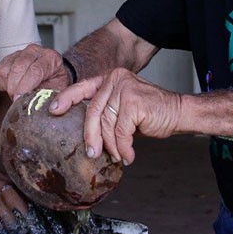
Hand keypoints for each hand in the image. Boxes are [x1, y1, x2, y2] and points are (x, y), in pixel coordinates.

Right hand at [0, 44, 71, 98]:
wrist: (47, 80)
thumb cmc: (52, 86)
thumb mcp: (57, 93)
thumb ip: (51, 97)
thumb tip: (48, 107)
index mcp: (50, 58)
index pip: (35, 70)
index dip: (25, 86)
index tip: (19, 99)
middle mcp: (34, 51)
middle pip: (18, 68)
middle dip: (14, 88)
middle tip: (16, 100)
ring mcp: (18, 53)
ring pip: (5, 71)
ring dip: (9, 87)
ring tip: (18, 93)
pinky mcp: (5, 59)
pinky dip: (2, 84)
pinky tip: (13, 86)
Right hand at [0, 162, 28, 233]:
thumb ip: (8, 186)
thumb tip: (17, 196)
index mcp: (11, 182)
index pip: (29, 196)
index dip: (31, 206)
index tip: (33, 212)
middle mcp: (7, 192)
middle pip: (24, 211)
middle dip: (24, 218)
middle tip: (24, 223)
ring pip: (11, 221)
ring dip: (11, 225)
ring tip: (11, 227)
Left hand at [49, 68, 182, 165]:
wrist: (179, 112)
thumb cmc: (150, 113)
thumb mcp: (123, 107)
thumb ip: (105, 112)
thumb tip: (84, 132)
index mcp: (110, 78)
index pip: (82, 87)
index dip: (66, 98)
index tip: (53, 110)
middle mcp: (115, 79)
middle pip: (92, 111)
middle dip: (91, 136)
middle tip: (92, 153)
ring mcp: (125, 88)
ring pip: (106, 125)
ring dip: (111, 146)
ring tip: (119, 155)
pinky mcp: (134, 102)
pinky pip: (120, 132)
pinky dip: (123, 148)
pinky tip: (128, 154)